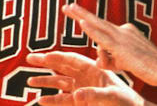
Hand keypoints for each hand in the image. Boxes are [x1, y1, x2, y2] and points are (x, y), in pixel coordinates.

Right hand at [26, 51, 144, 105]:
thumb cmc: (127, 102)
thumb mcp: (112, 97)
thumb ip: (94, 95)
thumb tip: (76, 95)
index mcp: (94, 69)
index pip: (72, 60)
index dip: (57, 57)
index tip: (42, 56)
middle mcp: (86, 77)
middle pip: (62, 67)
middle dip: (46, 63)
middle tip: (29, 58)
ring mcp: (82, 89)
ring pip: (60, 83)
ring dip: (45, 82)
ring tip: (30, 81)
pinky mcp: (81, 103)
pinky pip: (63, 100)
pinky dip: (52, 99)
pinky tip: (41, 101)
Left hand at [62, 3, 156, 85]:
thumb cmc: (149, 67)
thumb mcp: (125, 63)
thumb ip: (111, 60)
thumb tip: (99, 61)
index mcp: (126, 33)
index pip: (104, 30)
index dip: (91, 24)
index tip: (79, 17)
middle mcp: (123, 31)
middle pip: (98, 21)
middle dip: (81, 13)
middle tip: (68, 5)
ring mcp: (122, 37)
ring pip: (98, 24)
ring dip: (82, 15)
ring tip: (69, 7)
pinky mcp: (121, 46)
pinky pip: (103, 36)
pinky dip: (92, 29)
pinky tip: (81, 22)